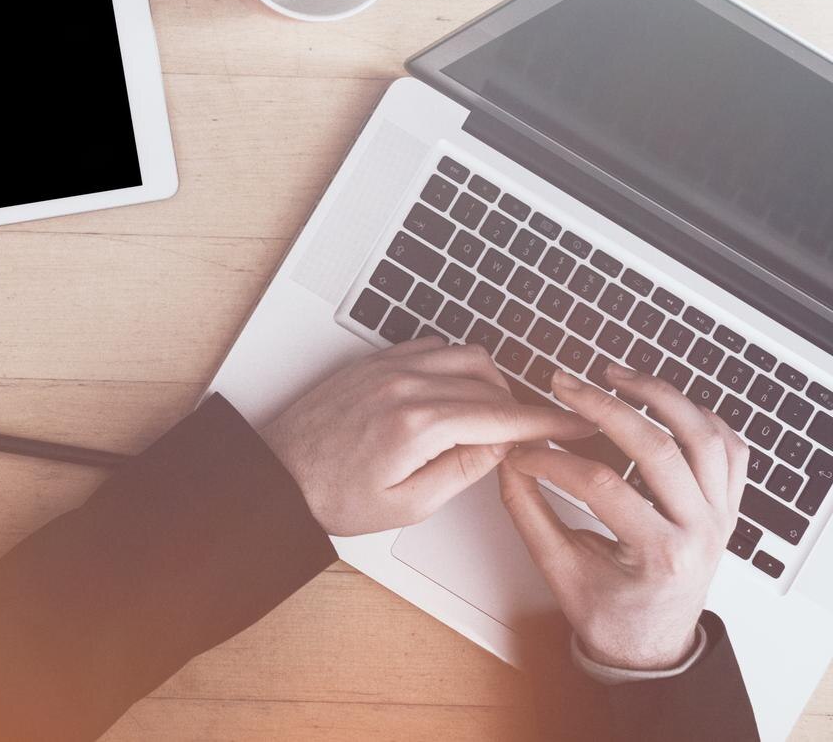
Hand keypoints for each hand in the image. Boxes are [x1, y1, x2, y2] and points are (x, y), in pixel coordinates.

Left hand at [261, 338, 588, 535]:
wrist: (278, 475)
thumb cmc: (333, 496)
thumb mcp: (409, 504)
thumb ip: (463, 470)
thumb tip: (501, 445)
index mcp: (416, 424)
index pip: (501, 414)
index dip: (546, 420)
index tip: (574, 424)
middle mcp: (403, 384)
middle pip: (490, 379)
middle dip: (519, 405)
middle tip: (530, 433)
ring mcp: (386, 366)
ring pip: (465, 354)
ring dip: (489, 381)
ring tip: (492, 417)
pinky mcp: (373, 360)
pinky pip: (431, 347)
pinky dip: (456, 365)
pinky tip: (456, 394)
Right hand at [501, 365, 747, 670]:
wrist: (651, 646)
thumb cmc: (610, 616)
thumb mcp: (558, 570)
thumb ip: (528, 512)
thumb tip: (506, 461)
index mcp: (661, 555)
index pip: (602, 485)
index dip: (552, 458)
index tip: (520, 449)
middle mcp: (702, 531)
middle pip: (658, 448)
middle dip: (604, 406)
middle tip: (564, 384)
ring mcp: (721, 516)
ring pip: (704, 436)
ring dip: (660, 397)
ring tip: (616, 375)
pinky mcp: (725, 506)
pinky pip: (729, 449)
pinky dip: (700, 417)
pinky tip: (664, 402)